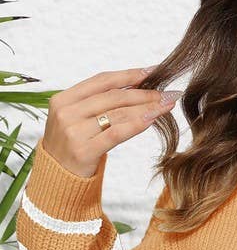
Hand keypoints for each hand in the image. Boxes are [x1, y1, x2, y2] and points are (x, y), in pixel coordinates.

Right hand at [41, 66, 180, 178]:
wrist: (57, 178)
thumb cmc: (72, 145)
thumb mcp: (77, 118)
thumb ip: (98, 103)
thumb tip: (136, 87)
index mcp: (63, 99)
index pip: (102, 80)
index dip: (129, 75)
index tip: (151, 71)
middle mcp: (66, 113)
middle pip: (113, 96)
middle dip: (144, 93)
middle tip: (166, 93)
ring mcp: (73, 132)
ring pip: (117, 114)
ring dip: (146, 108)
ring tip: (166, 105)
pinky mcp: (84, 151)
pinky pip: (116, 133)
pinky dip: (136, 124)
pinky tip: (152, 119)